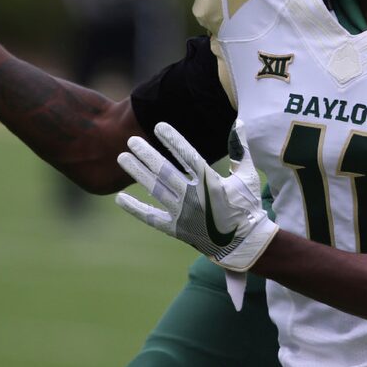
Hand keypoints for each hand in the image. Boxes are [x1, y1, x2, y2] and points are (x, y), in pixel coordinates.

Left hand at [116, 120, 277, 271]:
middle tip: (131, 140)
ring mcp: (183, 215)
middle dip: (147, 154)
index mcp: (211, 183)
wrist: (243, 244)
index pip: (188, 156)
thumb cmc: (246, 206)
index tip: (159, 126)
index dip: (173, 140)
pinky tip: (120, 198)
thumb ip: (240, 149)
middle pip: (165, 171)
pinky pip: (151, 218)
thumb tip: (239, 122)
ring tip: (122, 158)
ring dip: (138, 173)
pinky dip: (135, 209)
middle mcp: (194, 198)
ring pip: (155, 189)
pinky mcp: (176, 229)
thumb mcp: (246, 175)